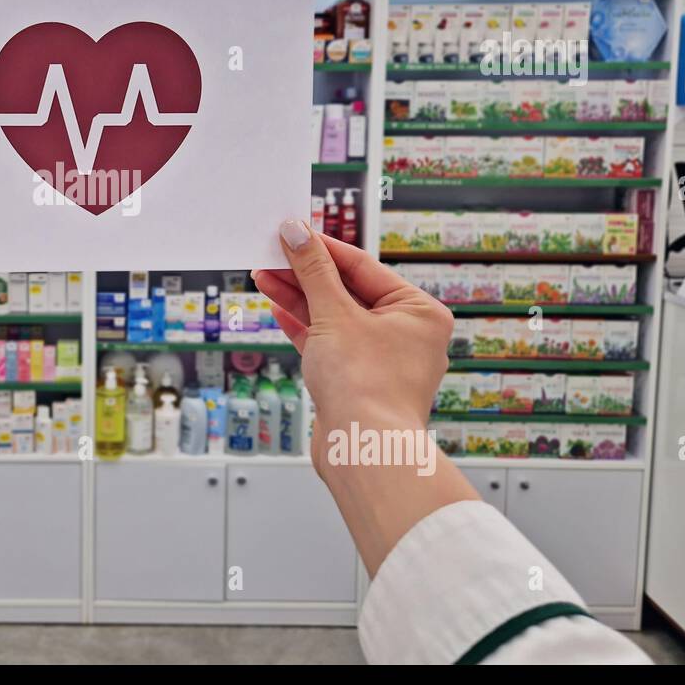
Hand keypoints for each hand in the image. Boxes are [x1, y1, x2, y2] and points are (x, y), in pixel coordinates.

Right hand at [254, 221, 453, 466]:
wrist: (364, 452)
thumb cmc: (366, 387)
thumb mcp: (334, 315)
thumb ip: (313, 272)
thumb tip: (297, 233)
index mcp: (419, 312)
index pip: (363, 267)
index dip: (323, 248)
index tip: (293, 232)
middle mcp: (406, 334)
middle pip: (347, 291)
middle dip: (306, 274)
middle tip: (271, 253)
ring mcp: (381, 360)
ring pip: (335, 318)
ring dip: (299, 297)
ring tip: (264, 276)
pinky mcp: (357, 381)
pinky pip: (329, 343)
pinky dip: (303, 326)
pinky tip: (278, 307)